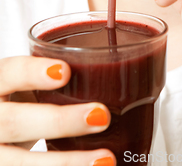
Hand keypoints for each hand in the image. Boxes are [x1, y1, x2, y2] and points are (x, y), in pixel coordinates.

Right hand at [0, 56, 114, 165]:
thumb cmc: (21, 103)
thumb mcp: (27, 86)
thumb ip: (56, 81)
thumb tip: (124, 75)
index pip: (8, 73)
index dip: (32, 72)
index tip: (65, 72)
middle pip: (14, 121)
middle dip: (59, 121)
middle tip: (100, 116)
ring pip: (18, 163)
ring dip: (66, 163)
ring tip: (105, 160)